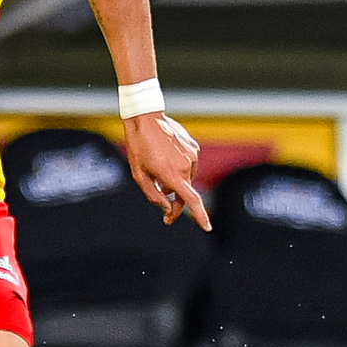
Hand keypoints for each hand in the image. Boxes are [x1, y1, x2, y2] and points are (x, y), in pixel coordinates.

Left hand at [122, 112, 210, 229]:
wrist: (146, 118)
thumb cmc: (138, 147)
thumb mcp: (139, 175)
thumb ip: (153, 195)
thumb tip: (168, 209)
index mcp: (171, 175)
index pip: (191, 200)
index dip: (200, 216)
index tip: (207, 228)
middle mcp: (186, 166)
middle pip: (185, 192)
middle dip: (174, 200)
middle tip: (163, 205)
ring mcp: (192, 156)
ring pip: (186, 178)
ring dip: (175, 180)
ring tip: (158, 169)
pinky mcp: (194, 147)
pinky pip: (188, 164)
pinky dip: (179, 167)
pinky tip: (166, 157)